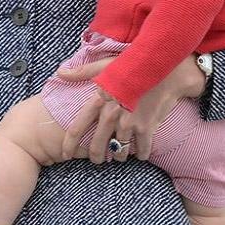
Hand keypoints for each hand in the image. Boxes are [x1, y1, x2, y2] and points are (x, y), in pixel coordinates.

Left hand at [58, 53, 206, 162]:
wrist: (163, 68)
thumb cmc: (132, 65)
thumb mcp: (105, 65)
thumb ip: (82, 72)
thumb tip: (60, 72)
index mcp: (98, 101)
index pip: (77, 128)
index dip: (69, 145)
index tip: (65, 154)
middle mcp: (110, 116)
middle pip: (97, 146)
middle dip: (95, 156)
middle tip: (96, 160)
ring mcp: (129, 124)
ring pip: (119, 151)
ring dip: (118, 156)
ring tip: (119, 156)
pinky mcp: (147, 128)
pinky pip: (142, 150)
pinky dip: (141, 154)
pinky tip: (140, 154)